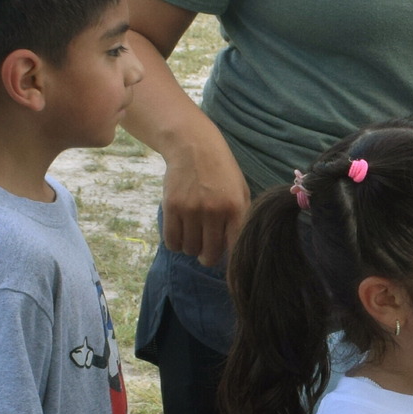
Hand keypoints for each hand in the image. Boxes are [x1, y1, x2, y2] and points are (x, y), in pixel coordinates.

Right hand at [161, 134, 249, 267]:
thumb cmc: (222, 173)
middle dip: (208, 256)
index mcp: (236, 208)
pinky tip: (181, 233)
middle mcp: (214, 211)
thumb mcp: (240, 192)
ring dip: (191, 247)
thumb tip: (237, 251)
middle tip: (207, 248)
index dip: (230, 262)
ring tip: (194, 233)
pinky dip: (176, 243)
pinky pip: (171, 241)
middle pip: (209, 254)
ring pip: (189, 249)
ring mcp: (191, 209)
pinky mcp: (171, 207)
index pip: (234, 248)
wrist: (193, 147)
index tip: (227, 266)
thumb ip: (240, 220)